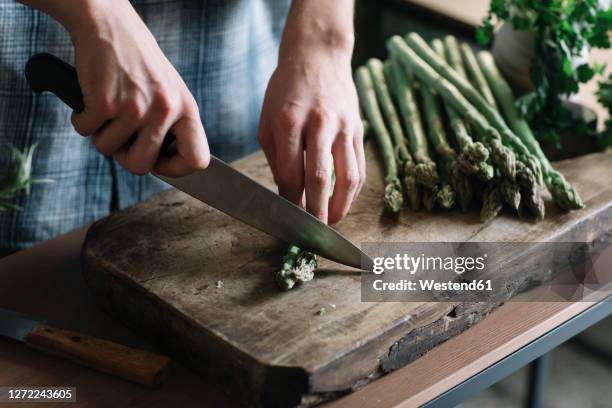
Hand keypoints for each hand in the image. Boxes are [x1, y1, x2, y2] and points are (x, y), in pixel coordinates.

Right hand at [64, 0, 208, 176]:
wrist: (110, 25)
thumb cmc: (139, 64)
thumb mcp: (170, 93)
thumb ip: (172, 127)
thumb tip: (163, 166)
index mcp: (187, 110)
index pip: (197, 159)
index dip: (177, 170)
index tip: (159, 164)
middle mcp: (166, 111)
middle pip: (142, 167)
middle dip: (124, 157)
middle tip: (120, 135)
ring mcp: (136, 108)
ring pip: (108, 150)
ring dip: (101, 133)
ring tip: (108, 107)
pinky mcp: (105, 102)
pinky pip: (85, 132)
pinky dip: (82, 119)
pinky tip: (92, 98)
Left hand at [258, 35, 364, 223]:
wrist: (318, 56)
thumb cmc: (286, 91)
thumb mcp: (268, 121)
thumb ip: (277, 159)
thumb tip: (287, 194)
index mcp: (290, 121)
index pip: (291, 173)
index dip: (291, 202)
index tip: (288, 219)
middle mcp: (319, 123)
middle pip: (320, 178)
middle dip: (316, 211)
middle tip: (312, 233)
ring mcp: (343, 126)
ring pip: (348, 175)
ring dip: (340, 205)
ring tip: (331, 222)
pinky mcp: (359, 128)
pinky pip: (360, 166)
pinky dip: (353, 190)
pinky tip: (343, 201)